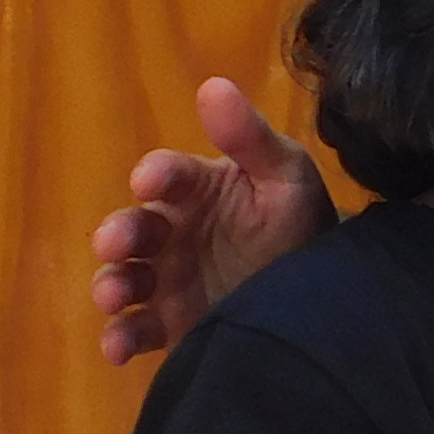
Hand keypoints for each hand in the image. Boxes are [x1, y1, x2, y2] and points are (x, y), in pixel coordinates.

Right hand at [91, 78, 332, 361]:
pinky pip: (135, 330)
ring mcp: (167, 279)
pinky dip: (119, 338)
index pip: (168, 175)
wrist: (323, 293)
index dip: (157, 175)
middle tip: (117, 243)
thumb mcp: (286, 176)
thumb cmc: (299, 222)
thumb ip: (250, 137)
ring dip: (110, 285)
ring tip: (114, 297)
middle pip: (133, 228)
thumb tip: (214, 86)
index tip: (150, 181)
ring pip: (124, 279)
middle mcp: (172, 233)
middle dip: (119, 234)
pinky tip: (119, 347)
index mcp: (196, 190)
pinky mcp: (171, 323)